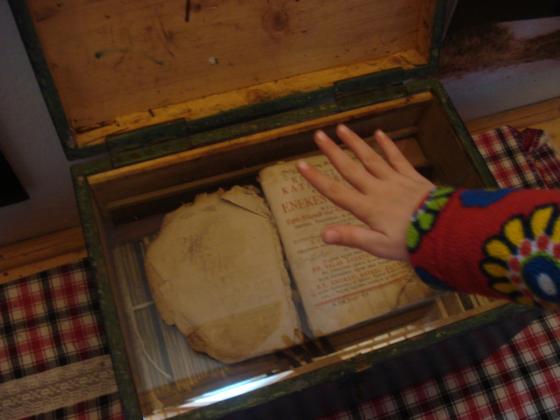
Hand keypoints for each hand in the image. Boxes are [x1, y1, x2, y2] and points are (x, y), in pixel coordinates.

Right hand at [296, 124, 434, 260]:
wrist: (445, 231)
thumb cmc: (410, 243)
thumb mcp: (378, 246)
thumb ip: (351, 237)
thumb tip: (323, 234)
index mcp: (367, 208)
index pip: (336, 192)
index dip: (317, 179)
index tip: (300, 164)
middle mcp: (377, 190)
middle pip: (350, 169)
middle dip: (332, 152)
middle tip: (318, 135)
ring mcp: (395, 181)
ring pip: (371, 158)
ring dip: (355, 143)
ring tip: (342, 128)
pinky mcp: (412, 177)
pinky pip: (397, 159)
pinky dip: (388, 146)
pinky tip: (379, 133)